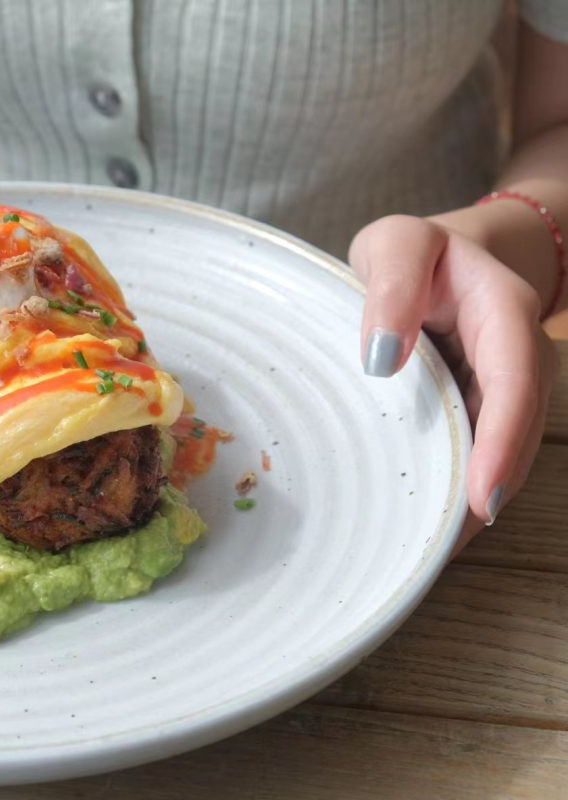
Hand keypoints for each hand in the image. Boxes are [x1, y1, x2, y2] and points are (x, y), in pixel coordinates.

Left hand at [350, 214, 559, 549]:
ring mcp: (504, 389)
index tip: (481, 497)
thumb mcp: (395, 244)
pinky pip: (478, 454)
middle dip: (488, 490)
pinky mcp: (483, 412)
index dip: (504, 440)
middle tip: (444, 548)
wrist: (438, 258)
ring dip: (471, 505)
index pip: (515, 378)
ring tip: (428, 553)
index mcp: (503, 311)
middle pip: (515, 432)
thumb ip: (391, 284)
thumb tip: (381, 359)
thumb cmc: (412, 253)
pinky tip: (425, 532)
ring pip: (500, 453)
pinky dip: (455, 492)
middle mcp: (518, 356)